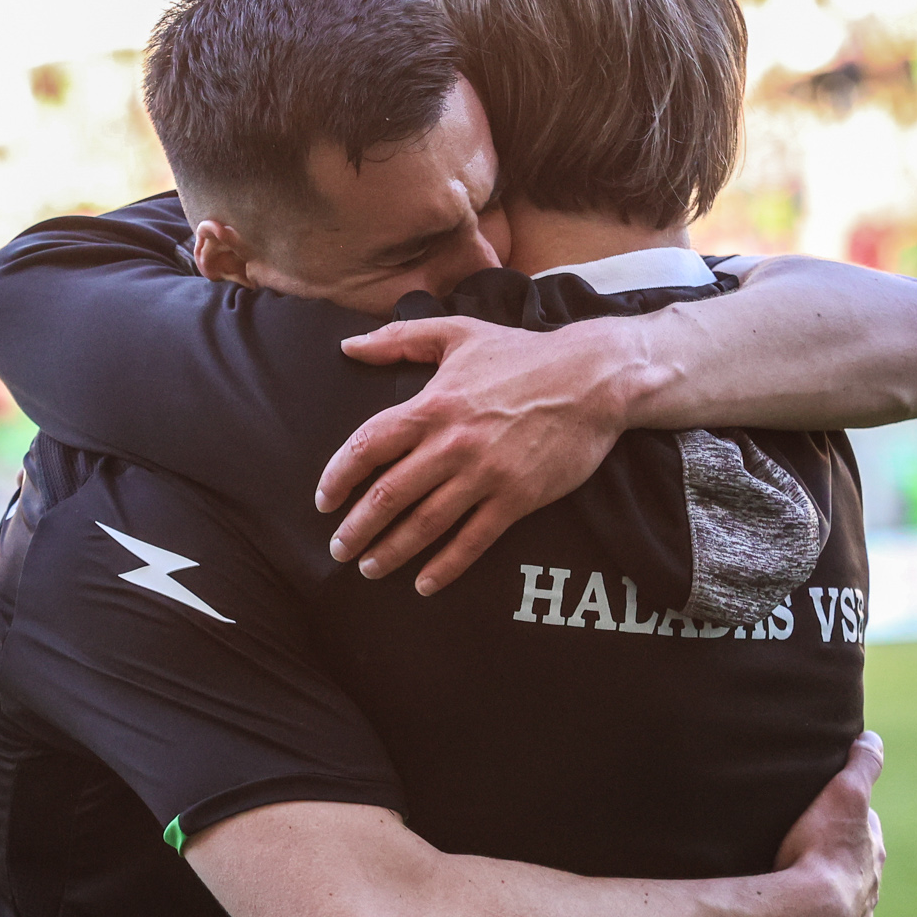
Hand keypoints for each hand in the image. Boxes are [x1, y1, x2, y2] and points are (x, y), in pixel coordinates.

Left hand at [319, 317, 636, 593]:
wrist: (593, 379)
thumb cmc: (523, 354)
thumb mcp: (458, 332)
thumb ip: (399, 339)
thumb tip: (349, 347)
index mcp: (432, 406)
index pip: (368, 446)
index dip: (339, 477)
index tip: (324, 501)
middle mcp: (453, 444)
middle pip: (388, 494)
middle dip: (356, 528)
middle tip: (338, 550)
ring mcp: (485, 474)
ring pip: (425, 524)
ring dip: (391, 552)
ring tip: (370, 568)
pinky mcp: (517, 498)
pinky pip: (473, 541)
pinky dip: (445, 567)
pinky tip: (424, 584)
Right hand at [771, 731, 885, 916]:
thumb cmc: (821, 854)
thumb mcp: (844, 796)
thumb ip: (862, 766)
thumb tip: (873, 738)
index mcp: (872, 857)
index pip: (866, 831)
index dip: (850, 820)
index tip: (831, 814)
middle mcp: (869, 894)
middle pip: (857, 873)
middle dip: (840, 864)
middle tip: (809, 852)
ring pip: (843, 911)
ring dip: (827, 902)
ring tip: (799, 895)